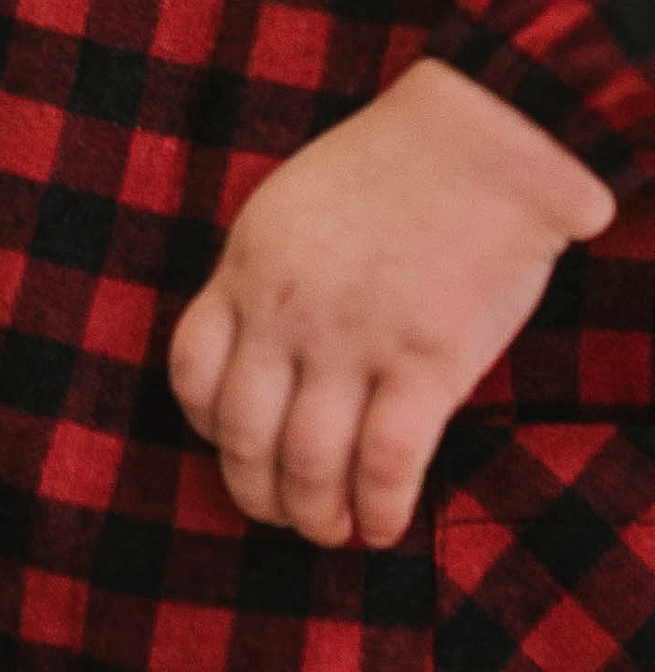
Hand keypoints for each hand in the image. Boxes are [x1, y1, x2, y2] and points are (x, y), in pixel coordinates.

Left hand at [168, 56, 615, 546]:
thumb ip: (267, 275)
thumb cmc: (390, 165)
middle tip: (279, 512)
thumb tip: (261, 343)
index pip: (190, 372)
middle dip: (254, 490)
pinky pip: (387, 464)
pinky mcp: (427, 364)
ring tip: (332, 531)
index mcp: (246, 270)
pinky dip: (380, 511)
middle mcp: (286, 314)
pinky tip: (385, 527)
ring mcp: (354, 342)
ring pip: (308, 464)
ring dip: (314, 515)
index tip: (231, 444)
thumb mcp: (288, 207)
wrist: (480, 140)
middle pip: (242, 434)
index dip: (205, 425)